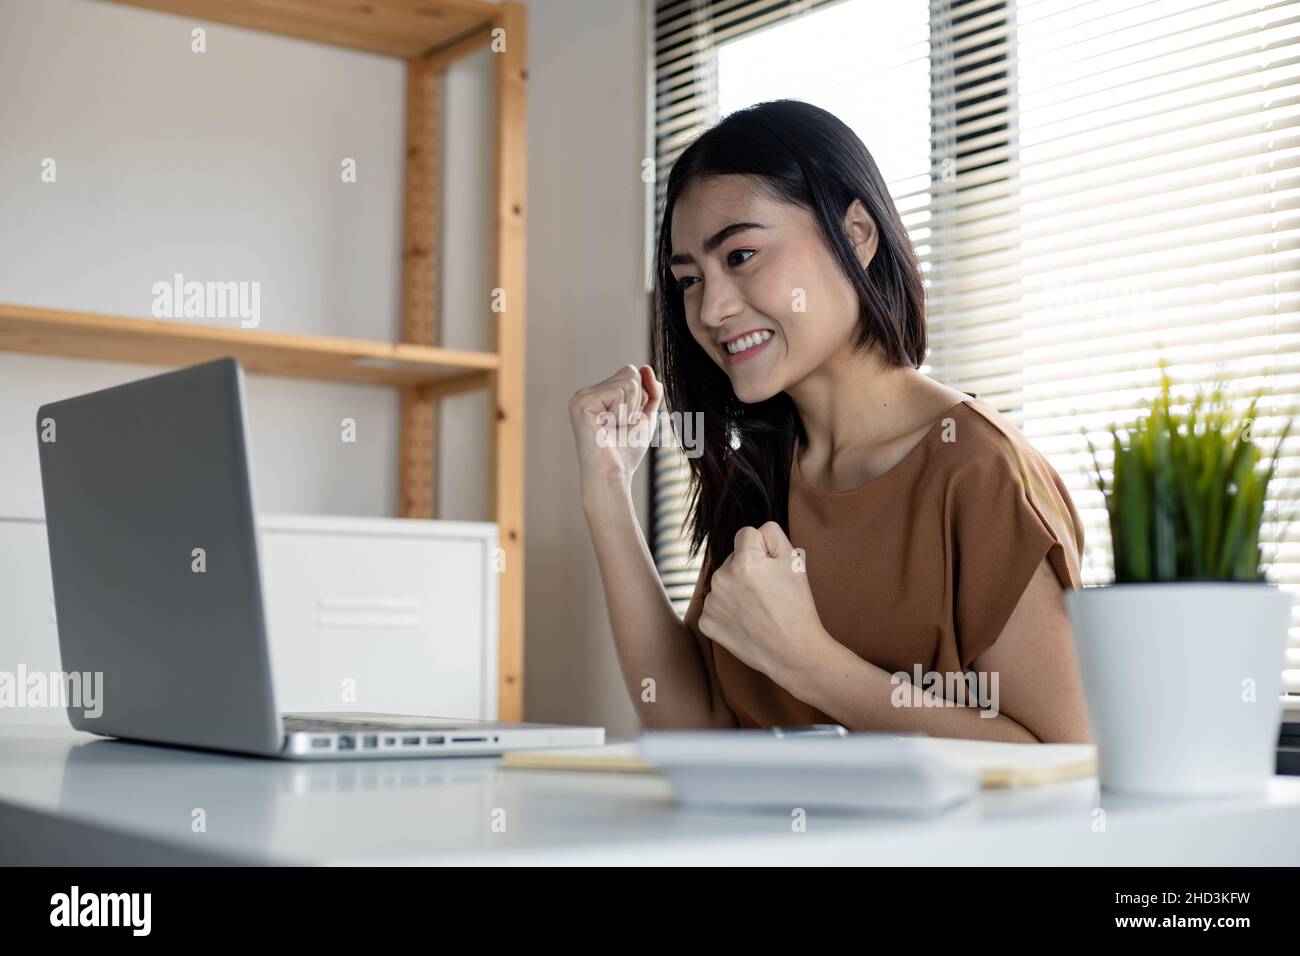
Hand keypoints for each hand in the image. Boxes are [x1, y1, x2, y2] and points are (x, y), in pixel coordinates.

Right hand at [568, 364, 660, 492]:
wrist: (612, 475)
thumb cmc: (626, 451)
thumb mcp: (644, 416)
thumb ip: (651, 391)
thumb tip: (645, 366)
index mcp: (598, 394)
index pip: (631, 373)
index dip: (639, 398)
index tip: (625, 422)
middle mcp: (587, 392)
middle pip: (630, 373)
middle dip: (636, 402)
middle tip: (619, 426)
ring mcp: (582, 396)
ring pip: (628, 382)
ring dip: (629, 410)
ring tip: (613, 428)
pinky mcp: (582, 403)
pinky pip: (618, 392)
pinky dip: (621, 413)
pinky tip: (606, 427)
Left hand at [697, 521, 831, 684]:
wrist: (793, 652)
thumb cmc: (796, 606)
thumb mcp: (794, 562)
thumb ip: (772, 535)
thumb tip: (755, 531)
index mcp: (744, 560)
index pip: (746, 534)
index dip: (763, 548)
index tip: (772, 568)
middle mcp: (722, 578)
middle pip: (733, 559)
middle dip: (748, 569)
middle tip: (768, 593)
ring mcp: (712, 602)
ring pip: (724, 582)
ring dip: (736, 590)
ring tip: (758, 609)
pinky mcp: (706, 622)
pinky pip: (716, 605)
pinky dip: (727, 612)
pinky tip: (746, 622)